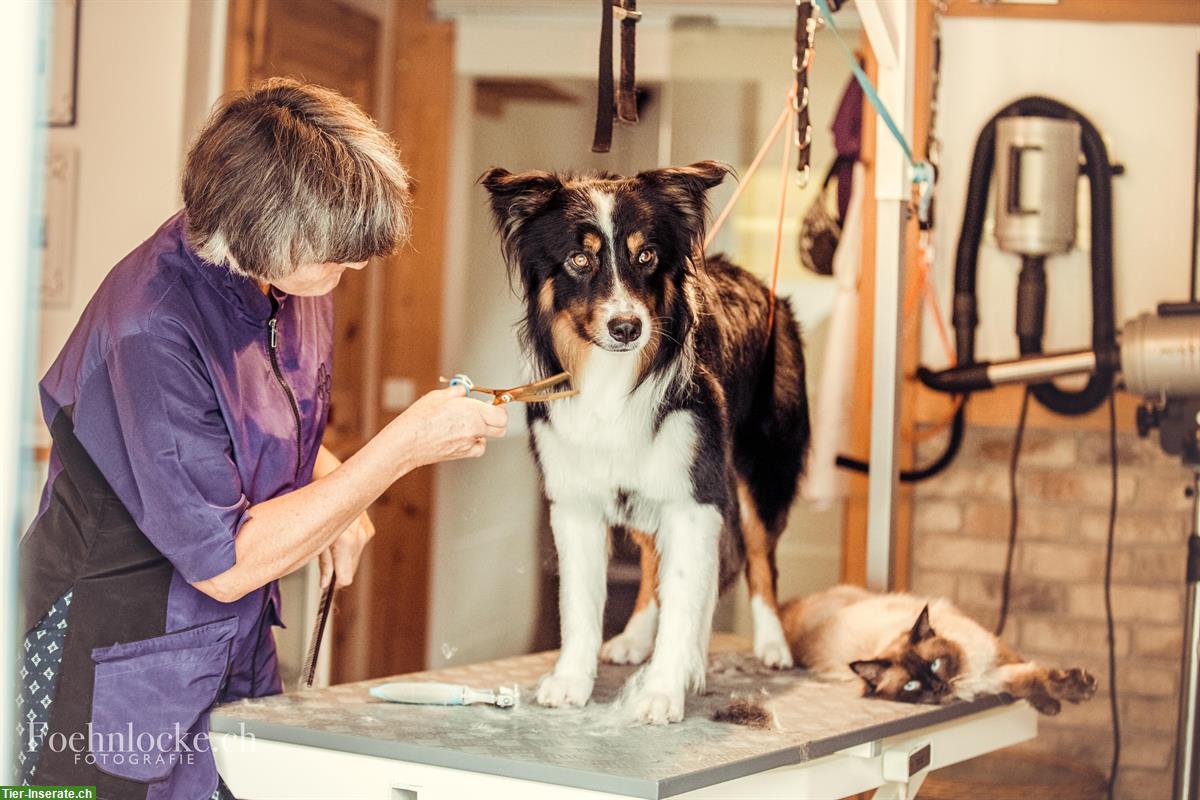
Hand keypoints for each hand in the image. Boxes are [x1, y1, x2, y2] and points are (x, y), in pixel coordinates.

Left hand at [318, 509, 374, 588]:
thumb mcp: (315, 538)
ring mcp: (366, 533)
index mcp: (345, 541)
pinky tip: (340, 536)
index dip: (334, 585)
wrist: (330, 478)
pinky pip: (358, 548)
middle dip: (337, 571)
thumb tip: (325, 583)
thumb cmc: (317, 505)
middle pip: (350, 571)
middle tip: (323, 562)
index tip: (327, 586)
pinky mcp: (369, 529)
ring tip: (329, 544)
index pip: (345, 578)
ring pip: (354, 560)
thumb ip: (324, 564)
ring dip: (342, 559)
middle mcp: (360, 538)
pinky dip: (348, 548)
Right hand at [391, 386, 507, 466]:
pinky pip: (477, 449)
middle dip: (496, 419)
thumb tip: (464, 391)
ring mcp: (468, 444)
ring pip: (488, 438)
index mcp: (471, 412)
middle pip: (500, 428)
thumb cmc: (418, 420)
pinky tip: (464, 436)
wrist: (405, 443)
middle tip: (487, 412)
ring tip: (470, 423)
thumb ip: (457, 392)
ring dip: (484, 431)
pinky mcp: (461, 454)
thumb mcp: (438, 396)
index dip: (499, 408)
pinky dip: (475, 443)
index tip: (495, 404)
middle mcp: (474, 429)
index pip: (501, 414)